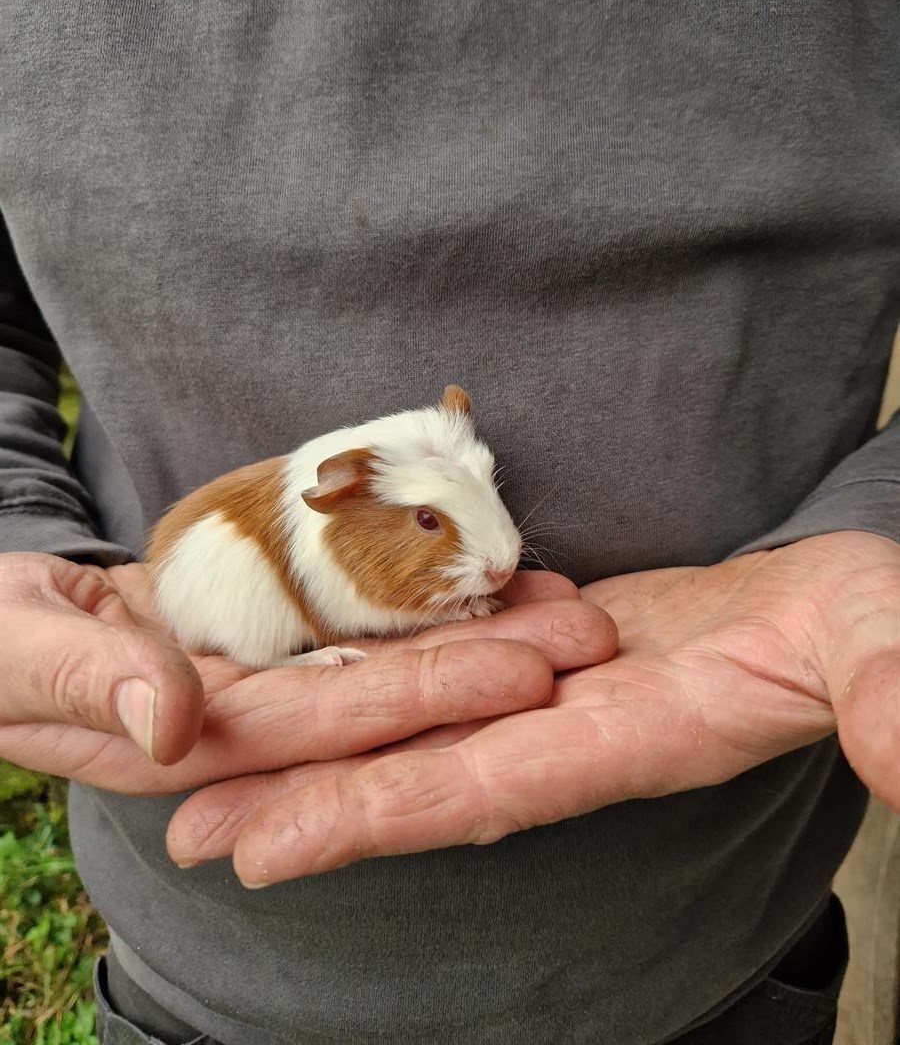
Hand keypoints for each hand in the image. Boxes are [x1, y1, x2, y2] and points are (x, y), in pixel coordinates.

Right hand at [0, 554, 615, 796]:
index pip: (332, 719)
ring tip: (561, 602)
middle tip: (584, 633)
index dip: (428, 694)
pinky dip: (414, 598)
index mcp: (195, 740)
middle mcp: (247, 719)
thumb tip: (175, 724)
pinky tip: (479, 577)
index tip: (523, 672)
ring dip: (470, 633)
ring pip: (379, 655)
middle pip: (384, 695)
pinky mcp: (259, 634)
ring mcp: (257, 678)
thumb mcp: (16, 656)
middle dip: (486, 668)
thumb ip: (95, 685)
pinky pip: (348, 616)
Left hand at [166, 531, 898, 886]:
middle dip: (301, 798)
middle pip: (418, 767)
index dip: (373, 819)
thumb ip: (889, 701)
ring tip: (223, 741)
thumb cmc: (880, 628)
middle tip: (180, 822)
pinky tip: (320, 662)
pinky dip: (378, 666)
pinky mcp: (552, 647)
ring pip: (419, 713)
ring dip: (324, 731)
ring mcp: (554, 690)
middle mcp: (571, 726)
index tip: (262, 854)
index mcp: (633, 738)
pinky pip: (448, 660)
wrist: (844, 605)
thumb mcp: (893, 652)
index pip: (484, 788)